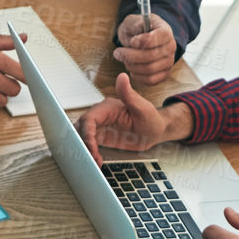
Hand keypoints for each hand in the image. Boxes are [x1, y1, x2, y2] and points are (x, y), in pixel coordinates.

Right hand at [77, 73, 191, 164]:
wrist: (156, 132)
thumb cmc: (152, 118)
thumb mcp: (143, 107)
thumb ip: (130, 94)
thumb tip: (122, 77)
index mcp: (107, 107)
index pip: (90, 118)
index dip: (87, 132)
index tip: (91, 145)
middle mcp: (101, 116)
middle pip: (82, 128)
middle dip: (83, 142)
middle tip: (89, 156)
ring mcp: (100, 127)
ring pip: (82, 137)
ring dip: (85, 149)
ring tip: (94, 161)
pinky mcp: (102, 137)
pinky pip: (90, 145)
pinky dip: (90, 154)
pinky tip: (97, 162)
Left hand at [114, 11, 176, 85]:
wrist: (140, 40)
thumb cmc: (136, 30)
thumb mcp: (133, 21)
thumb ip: (135, 25)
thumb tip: (137, 38)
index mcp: (166, 31)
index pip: (162, 36)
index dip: (145, 40)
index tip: (132, 42)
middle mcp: (171, 47)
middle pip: (152, 55)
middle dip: (131, 55)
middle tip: (118, 52)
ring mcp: (169, 61)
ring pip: (150, 69)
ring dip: (132, 66)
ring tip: (124, 59)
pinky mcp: (164, 74)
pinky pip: (151, 80)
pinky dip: (137, 76)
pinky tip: (131, 68)